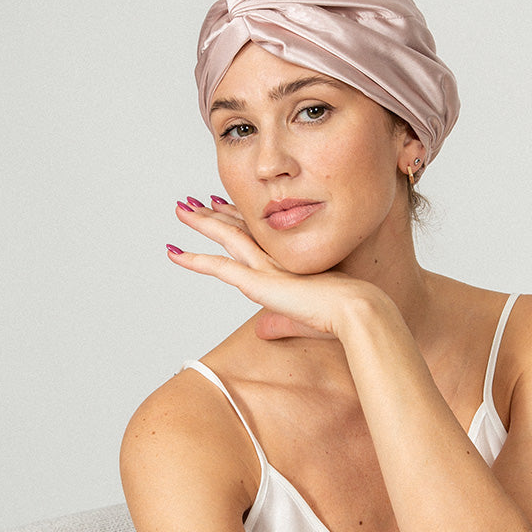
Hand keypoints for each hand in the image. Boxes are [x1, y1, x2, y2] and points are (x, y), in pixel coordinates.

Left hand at [168, 196, 372, 340]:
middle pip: (238, 228)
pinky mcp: (257, 282)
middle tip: (194, 201)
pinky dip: (194, 260)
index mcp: (288, 262)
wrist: (356, 309)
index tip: (221, 206)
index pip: (257, 235)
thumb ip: (279, 323)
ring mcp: (265, 267)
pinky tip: (174, 252)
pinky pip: (217, 267)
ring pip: (225, 237)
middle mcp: (275, 258)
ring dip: (201, 222)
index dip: (238, 220)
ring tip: (181, 208)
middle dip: (216, 213)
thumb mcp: (301, 320)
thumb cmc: (339, 317)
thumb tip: (260, 330)